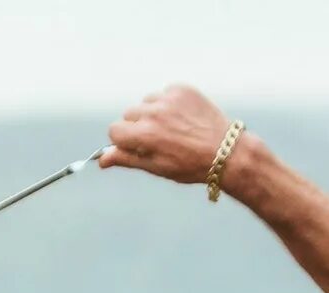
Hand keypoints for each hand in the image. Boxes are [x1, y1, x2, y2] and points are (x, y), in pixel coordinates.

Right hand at [99, 85, 237, 186]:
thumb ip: (126, 159)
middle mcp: (154, 114)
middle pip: (128, 114)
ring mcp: (169, 99)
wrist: (226, 152)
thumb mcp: (155, 167)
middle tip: (157, 139)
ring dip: (153, 113)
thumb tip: (102, 159)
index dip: (124, 141)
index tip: (135, 146)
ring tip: (172, 128)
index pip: (115, 130)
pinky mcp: (182, 89)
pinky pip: (164, 93)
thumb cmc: (189, 165)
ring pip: (146, 102)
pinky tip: (183, 117)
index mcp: (144, 135)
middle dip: (137, 126)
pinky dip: (169, 103)